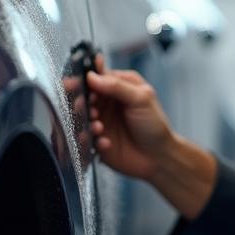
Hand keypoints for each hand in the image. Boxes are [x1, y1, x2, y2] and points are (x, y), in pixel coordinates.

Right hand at [85, 55, 174, 179]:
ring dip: (87, 121)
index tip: (74, 83)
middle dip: (81, 102)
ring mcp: (101, 121)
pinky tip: (106, 142)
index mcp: (119, 86)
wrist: (160, 158)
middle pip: (85, 96)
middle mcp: (107, 103)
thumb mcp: (141, 99)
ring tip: (99, 127)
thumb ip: (117, 86)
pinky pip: (87, 137)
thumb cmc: (155, 125)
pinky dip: (94, 139)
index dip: (84, 79)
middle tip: (84, 106)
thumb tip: (92, 76)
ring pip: (82, 117)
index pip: (96, 76)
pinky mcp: (97, 139)